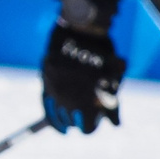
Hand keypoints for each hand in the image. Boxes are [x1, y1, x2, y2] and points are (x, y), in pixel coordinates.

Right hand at [41, 18, 124, 132]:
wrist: (81, 30)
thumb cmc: (103, 57)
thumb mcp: (113, 82)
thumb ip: (113, 105)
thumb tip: (115, 125)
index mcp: (88, 103)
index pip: (87, 128)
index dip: (91, 127)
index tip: (93, 123)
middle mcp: (68, 99)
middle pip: (71, 122)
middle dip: (78, 121)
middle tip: (82, 119)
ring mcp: (54, 89)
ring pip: (57, 114)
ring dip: (64, 119)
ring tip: (68, 123)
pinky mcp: (45, 79)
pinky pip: (45, 102)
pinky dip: (51, 112)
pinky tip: (54, 119)